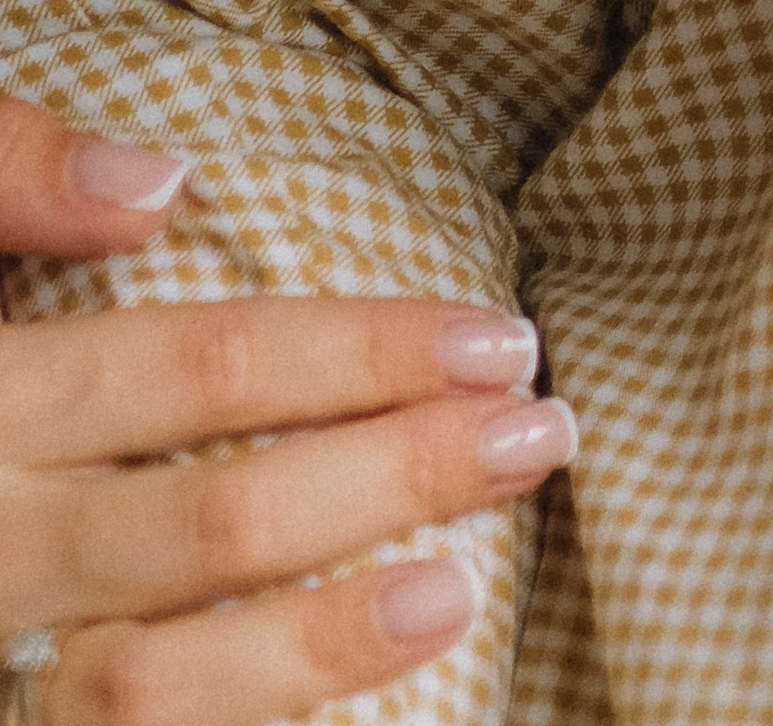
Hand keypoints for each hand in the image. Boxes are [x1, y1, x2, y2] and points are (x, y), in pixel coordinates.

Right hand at [0, 96, 570, 725]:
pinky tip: (340, 697)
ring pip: (145, 685)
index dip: (359, 351)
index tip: (501, 331)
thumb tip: (157, 185)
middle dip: (390, 477)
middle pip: (202, 524)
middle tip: (541, 433)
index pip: (194, 371)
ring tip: (458, 588)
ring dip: (317, 643)